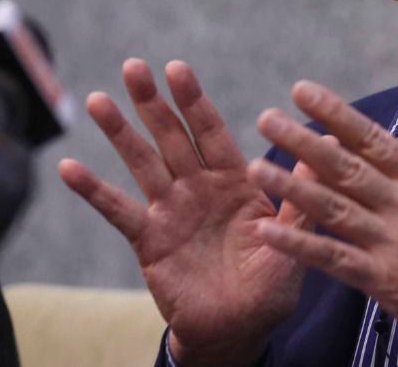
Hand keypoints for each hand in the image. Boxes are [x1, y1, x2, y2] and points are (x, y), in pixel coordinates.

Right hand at [58, 59, 313, 366]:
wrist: (239, 331)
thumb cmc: (271, 285)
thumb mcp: (293, 238)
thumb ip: (302, 194)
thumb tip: (328, 143)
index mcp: (235, 182)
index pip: (211, 133)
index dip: (194, 101)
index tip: (177, 68)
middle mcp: (199, 188)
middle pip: (172, 138)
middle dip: (154, 103)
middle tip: (134, 66)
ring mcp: (171, 211)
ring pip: (142, 164)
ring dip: (120, 133)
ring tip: (98, 100)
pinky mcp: (149, 241)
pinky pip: (118, 211)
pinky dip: (94, 190)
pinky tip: (69, 167)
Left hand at [244, 81, 397, 355]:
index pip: (374, 140)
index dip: (336, 114)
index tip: (304, 91)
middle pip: (345, 168)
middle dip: (302, 141)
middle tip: (267, 118)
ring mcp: (391, 243)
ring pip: (333, 209)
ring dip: (291, 187)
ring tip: (257, 168)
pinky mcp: (381, 280)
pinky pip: (332, 259)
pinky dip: (299, 244)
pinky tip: (269, 230)